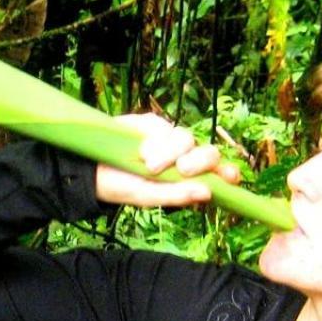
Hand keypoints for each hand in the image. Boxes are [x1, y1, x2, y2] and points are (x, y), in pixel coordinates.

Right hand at [95, 114, 241, 208]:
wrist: (91, 169)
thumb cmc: (120, 187)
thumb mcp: (147, 196)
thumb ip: (176, 196)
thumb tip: (207, 194)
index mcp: (187, 180)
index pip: (217, 173)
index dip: (227, 172)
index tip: (230, 176)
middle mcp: (183, 158)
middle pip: (207, 152)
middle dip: (198, 161)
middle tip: (181, 169)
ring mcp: (169, 139)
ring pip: (185, 138)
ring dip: (170, 151)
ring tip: (147, 162)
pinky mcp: (153, 124)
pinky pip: (164, 126)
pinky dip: (156, 138)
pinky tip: (141, 148)